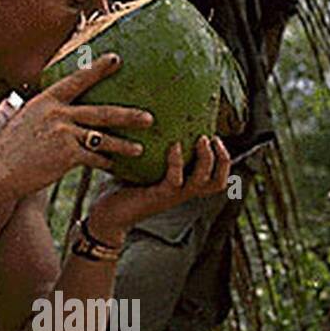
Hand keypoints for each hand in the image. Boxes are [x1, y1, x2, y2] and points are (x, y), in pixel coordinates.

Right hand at [0, 55, 150, 198]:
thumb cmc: (7, 149)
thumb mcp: (24, 122)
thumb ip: (45, 115)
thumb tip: (57, 114)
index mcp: (46, 100)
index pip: (77, 80)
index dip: (98, 69)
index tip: (116, 59)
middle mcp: (58, 113)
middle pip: (101, 112)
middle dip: (128, 115)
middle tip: (149, 117)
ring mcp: (64, 133)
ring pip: (102, 137)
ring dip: (123, 144)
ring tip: (140, 148)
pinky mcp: (67, 155)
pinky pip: (93, 158)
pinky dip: (104, 162)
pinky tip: (113, 166)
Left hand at [89, 135, 232, 241]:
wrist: (106, 215)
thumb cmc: (121, 188)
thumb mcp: (142, 165)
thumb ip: (152, 147)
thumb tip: (149, 115)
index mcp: (183, 186)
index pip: (216, 178)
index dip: (223, 159)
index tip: (214, 136)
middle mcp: (182, 193)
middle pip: (218, 182)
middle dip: (223, 159)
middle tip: (212, 137)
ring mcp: (172, 196)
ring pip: (203, 181)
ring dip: (207, 158)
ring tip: (201, 138)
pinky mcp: (157, 197)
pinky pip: (175, 180)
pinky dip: (177, 161)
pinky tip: (174, 145)